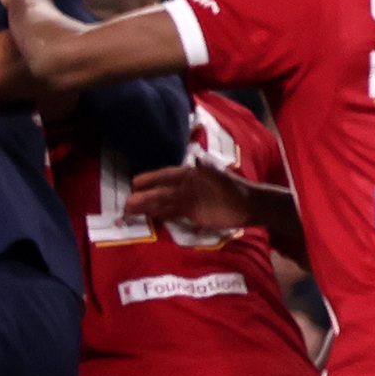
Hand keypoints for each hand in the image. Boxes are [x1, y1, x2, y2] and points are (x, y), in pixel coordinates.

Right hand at [125, 164, 261, 232]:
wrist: (248, 205)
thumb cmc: (233, 187)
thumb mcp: (220, 176)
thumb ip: (206, 166)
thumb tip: (196, 157)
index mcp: (189, 174)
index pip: (165, 176)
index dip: (150, 180)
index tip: (135, 183)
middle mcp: (184, 187)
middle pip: (160, 192)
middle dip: (144, 197)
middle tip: (126, 203)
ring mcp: (186, 201)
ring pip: (162, 203)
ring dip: (147, 207)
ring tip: (129, 212)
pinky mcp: (191, 214)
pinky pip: (171, 214)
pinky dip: (159, 216)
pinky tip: (147, 218)